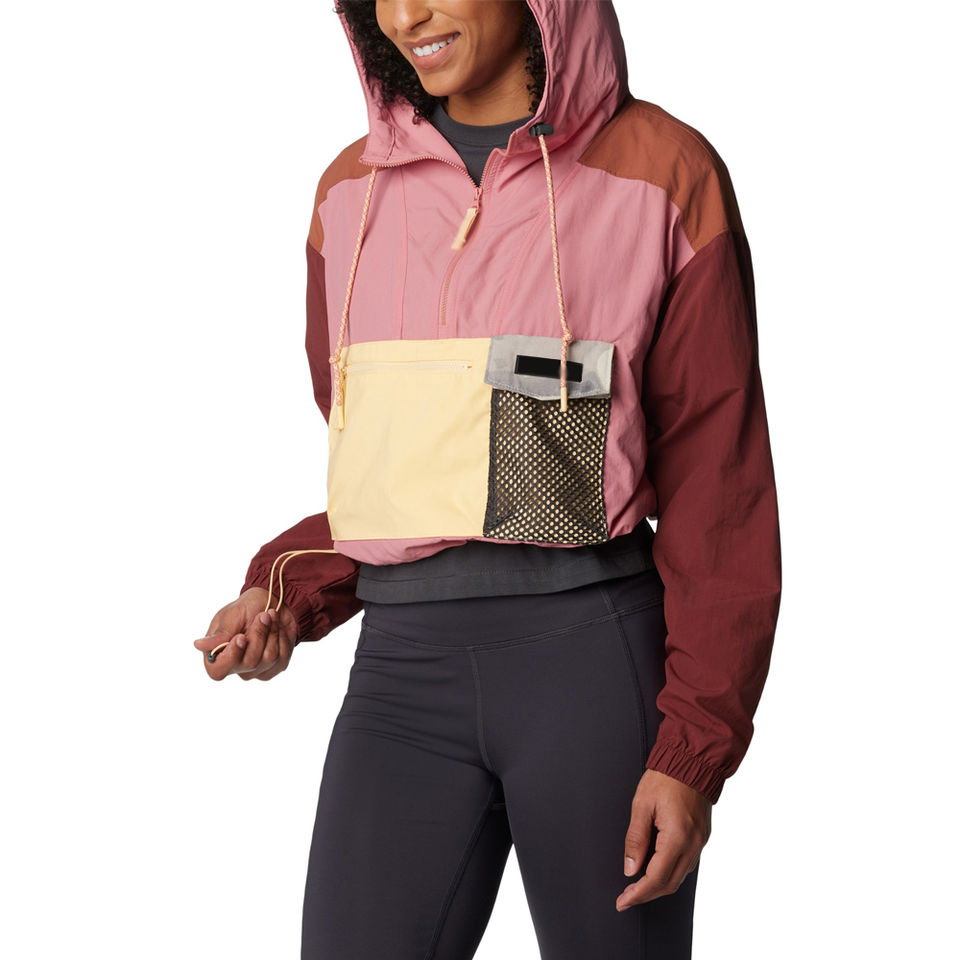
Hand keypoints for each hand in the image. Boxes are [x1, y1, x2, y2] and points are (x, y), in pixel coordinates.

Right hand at [193, 587, 299, 681]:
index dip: (231, 657)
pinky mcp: (273, 668)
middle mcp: (235, 666)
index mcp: (217, 653)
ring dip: (272, 633)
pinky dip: (282, 638)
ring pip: (268, 659)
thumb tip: (199, 645)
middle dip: (258, 635)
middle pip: (249, 662)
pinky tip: (277, 629)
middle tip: (262, 616)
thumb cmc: (248, 607)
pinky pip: (281, 658)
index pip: (217, 671)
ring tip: (270, 618)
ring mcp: (255, 670)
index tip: (241, 637)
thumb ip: (220, 633)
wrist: (273, 602)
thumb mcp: (232, 614)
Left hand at [616, 769, 711, 909]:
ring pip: (679, 877)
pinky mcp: (702, 838)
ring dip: (658, 886)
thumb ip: (635, 839)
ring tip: (637, 887)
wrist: (691, 762)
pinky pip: (687, 865)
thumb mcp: (641, 805)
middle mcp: (692, 845)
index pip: (655, 878)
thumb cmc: (665, 778)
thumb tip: (630, 868)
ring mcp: (700, 842)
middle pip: (669, 884)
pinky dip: (670, 873)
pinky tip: (656, 870)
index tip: (622, 901)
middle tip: (626, 898)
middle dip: (646, 895)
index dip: (637, 893)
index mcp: (677, 837)